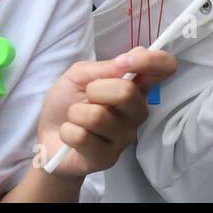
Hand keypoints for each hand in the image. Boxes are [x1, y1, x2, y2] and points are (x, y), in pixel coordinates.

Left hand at [35, 47, 176, 178]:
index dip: (150, 61)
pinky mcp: (108, 158)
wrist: (48, 137)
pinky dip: (68, 131)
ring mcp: (125, 137)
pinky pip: (83, 137)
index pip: (164, 68)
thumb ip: (106, 67)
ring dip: (76, 113)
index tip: (123, 62)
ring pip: (98, 116)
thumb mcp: (80, 75)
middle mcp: (137, 111)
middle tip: (86, 96)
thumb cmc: (67, 102)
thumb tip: (134, 54)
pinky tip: (71, 136)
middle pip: (127, 93)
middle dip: (95, 90)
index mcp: (135, 86)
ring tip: (75, 118)